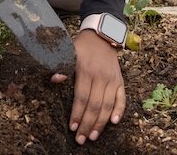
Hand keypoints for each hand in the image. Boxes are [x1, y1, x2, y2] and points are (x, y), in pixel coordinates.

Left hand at [51, 30, 125, 144]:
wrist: (101, 36)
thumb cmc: (81, 48)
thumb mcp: (67, 52)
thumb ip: (61, 66)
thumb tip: (54, 79)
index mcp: (85, 70)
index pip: (81, 97)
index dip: (77, 114)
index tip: (72, 127)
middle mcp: (101, 77)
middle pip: (94, 105)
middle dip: (87, 124)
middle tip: (81, 139)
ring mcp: (112, 80)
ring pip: (108, 105)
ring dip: (101, 123)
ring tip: (93, 136)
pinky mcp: (120, 81)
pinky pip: (122, 99)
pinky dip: (119, 111)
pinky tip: (114, 122)